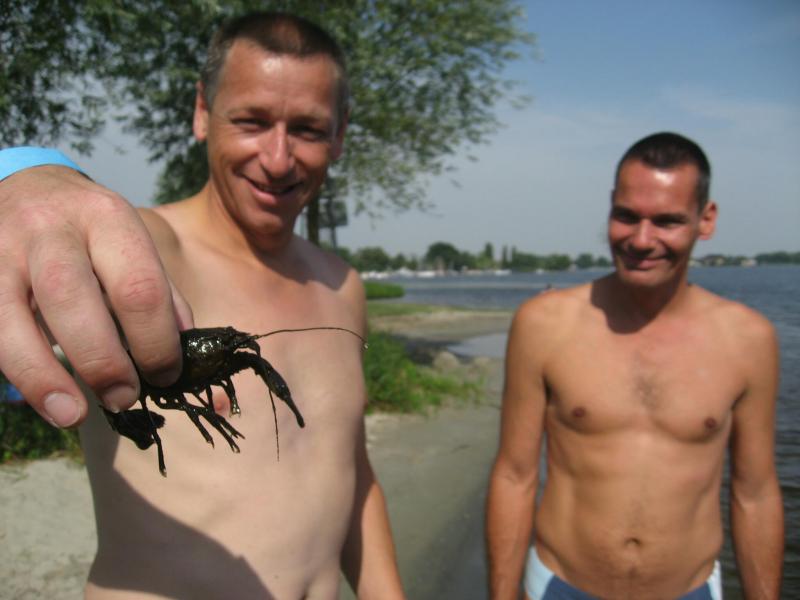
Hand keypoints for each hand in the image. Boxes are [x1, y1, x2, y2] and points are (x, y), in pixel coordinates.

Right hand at [0, 165, 192, 426]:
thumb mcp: (130, 243)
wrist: (25, 186)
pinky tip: (40, 398)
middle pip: (73, 298)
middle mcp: (52, 228)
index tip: (166, 376)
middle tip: (124, 399)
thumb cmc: (90, 229)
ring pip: (14, 316)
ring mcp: (2, 249)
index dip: (155, 340)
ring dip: (45, 376)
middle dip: (103, 360)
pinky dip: (16, 369)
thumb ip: (158, 294)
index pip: (138, 286)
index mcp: (108, 218)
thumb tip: (185, 355)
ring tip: (73, 415)